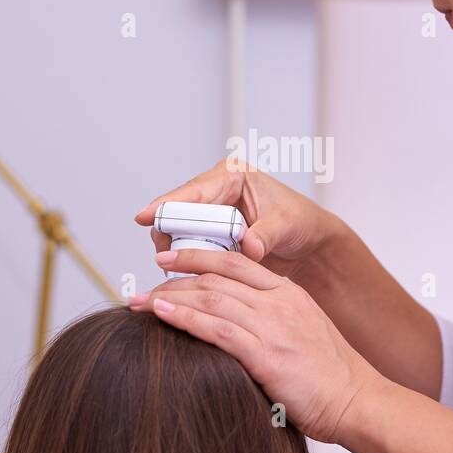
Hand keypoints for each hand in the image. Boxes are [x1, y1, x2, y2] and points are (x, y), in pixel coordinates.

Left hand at [128, 247, 383, 445]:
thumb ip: (273, 320)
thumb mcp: (304, 333)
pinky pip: (217, 329)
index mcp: (289, 294)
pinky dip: (184, 319)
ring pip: (211, 298)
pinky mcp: (266, 355)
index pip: (236, 262)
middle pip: (216, 278)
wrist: (357, 402)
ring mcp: (273, 326)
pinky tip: (161, 316)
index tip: (169, 260)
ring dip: (170, 298)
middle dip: (175, 277)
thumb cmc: (332, 377)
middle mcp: (279, 303)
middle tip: (143, 283)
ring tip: (140, 302)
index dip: (198, 257)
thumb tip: (238, 322)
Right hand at [133, 158, 341, 285]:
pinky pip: (190, 246)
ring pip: (179, 232)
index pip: (193, 191)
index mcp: (232, 175)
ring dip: (180, 252)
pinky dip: (189, 261)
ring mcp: (210, 213)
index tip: (144, 216)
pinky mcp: (209, 235)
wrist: (308, 242)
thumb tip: (250, 247)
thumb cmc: (300, 222)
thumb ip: (266, 235)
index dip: (166, 204)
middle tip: (167, 261)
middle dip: (171, 236)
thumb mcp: (286, 225)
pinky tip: (189, 276)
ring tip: (182, 272)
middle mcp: (215, 191)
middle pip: (178, 212)